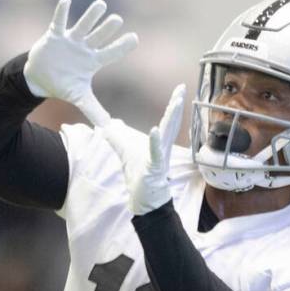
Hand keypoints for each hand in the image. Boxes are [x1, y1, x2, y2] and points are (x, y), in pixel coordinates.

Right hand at [23, 0, 137, 127]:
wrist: (39, 79)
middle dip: (107, 29)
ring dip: (91, 16)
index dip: (122, 46)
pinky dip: (61, 12)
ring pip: (83, 25)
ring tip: (101, 5)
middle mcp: (84, 48)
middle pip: (98, 36)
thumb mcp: (79, 98)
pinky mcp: (54, 36)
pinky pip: (58, 22)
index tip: (135, 38)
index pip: (110, 53)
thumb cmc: (63, 84)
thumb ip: (94, 110)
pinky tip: (66, 1)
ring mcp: (70, 40)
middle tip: (117, 20)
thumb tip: (108, 127)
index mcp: (92, 61)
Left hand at [105, 84, 185, 214]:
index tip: (180, 89)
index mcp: (160, 144)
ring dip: (171, 118)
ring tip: (176, 102)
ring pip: (167, 135)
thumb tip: (107, 125)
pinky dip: (155, 142)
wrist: (145, 201)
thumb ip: (118, 139)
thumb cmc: (140, 178)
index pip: (168, 121)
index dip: (173, 105)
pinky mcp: (154, 169)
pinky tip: (154, 130)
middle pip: (171, 124)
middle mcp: (163, 149)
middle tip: (182, 88)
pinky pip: (156, 154)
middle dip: (176, 106)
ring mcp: (160, 159)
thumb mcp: (125, 154)